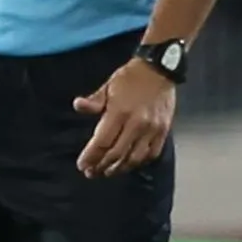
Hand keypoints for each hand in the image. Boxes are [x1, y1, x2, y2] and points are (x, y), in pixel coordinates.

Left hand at [74, 57, 176, 177]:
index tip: (82, 165)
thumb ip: (94, 101)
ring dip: (119, 168)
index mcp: (119, 112)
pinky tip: (130, 164)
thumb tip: (78, 106)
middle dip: (101, 166)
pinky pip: (152, 153)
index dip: (91, 157)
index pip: (102, 142)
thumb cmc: (130, 78)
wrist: (159, 69)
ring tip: (109, 171)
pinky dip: (139, 162)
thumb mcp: (108, 86)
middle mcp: (136, 123)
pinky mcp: (163, 130)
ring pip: (134, 158)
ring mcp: (152, 128)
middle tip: (92, 172)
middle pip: (116, 153)